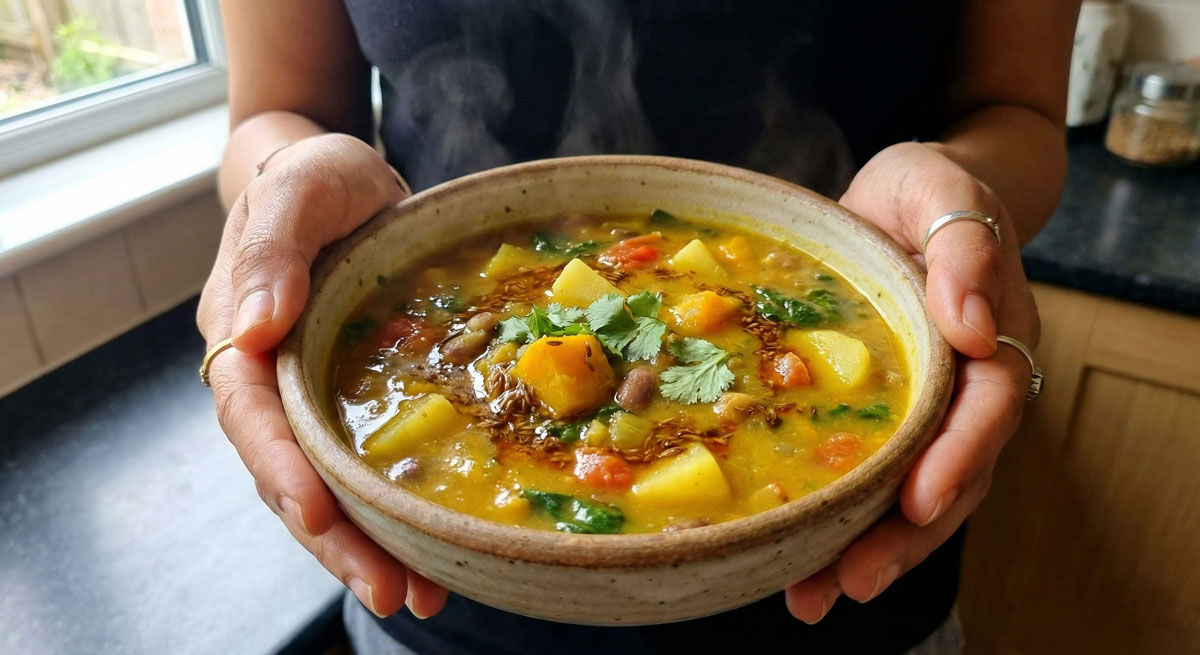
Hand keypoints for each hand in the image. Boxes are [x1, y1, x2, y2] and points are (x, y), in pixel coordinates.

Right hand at [197, 133, 448, 617]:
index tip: (318, 516)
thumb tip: (252, 328)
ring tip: (422, 597)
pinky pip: (365, 471)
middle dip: (336, 541)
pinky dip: (392, 516)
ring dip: (368, 548)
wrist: (342, 183)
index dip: (283, 469)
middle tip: (392, 593)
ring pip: (328, 488)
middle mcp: (271, 382)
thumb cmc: (314, 179)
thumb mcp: (299, 192)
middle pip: (290, 475)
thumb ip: (272, 253)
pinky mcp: (353, 407)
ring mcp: (311, 400)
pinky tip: (437, 556)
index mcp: (242, 336)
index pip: (251, 416)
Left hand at [784, 142, 1040, 621]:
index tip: (920, 499)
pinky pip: (868, 475)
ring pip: (909, 495)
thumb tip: (975, 324)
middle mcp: (964, 388)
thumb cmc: (925, 189)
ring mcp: (924, 409)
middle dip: (904, 536)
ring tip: (812, 597)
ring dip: (866, 549)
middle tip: (850, 581)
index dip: (958, 458)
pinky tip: (793, 559)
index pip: (988, 410)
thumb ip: (966, 248)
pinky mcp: (881, 417)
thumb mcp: (942, 190)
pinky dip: (837, 520)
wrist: (899, 197)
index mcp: (995, 338)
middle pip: (951, 478)